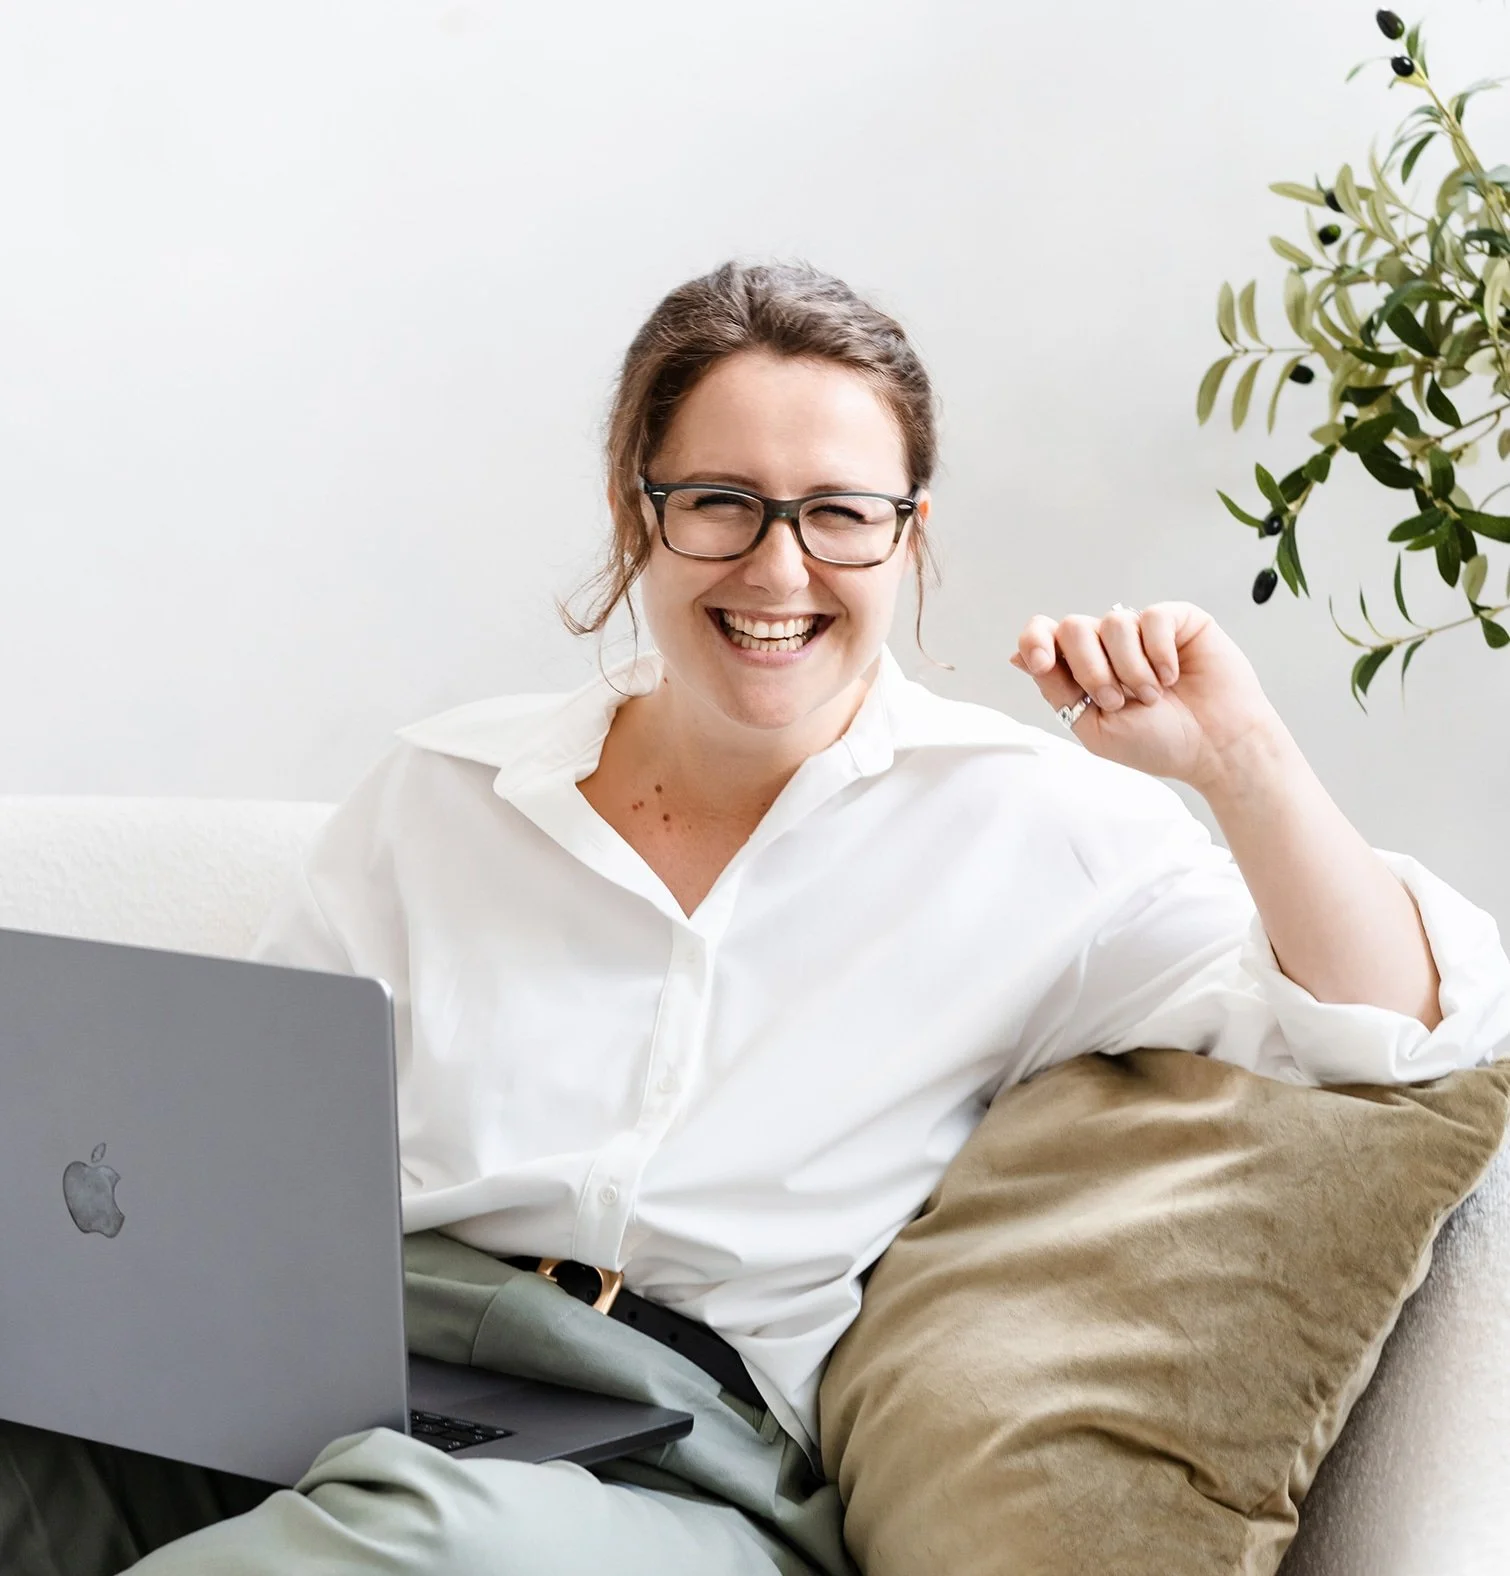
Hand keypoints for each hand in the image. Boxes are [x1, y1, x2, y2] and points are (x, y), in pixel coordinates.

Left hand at [1008, 601, 1284, 791]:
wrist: (1214, 748)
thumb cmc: (1159, 743)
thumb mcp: (1094, 727)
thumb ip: (1057, 690)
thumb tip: (1018, 656)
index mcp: (1083, 668)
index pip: (1044, 635)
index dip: (1035, 640)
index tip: (1041, 663)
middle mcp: (1109, 645)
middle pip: (1074, 627)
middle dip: (1090, 668)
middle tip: (1116, 702)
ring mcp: (1143, 630)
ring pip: (1113, 623)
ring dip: (1130, 669)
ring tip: (1152, 696)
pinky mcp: (1178, 621)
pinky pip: (1152, 618)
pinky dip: (1159, 653)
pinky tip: (1173, 676)